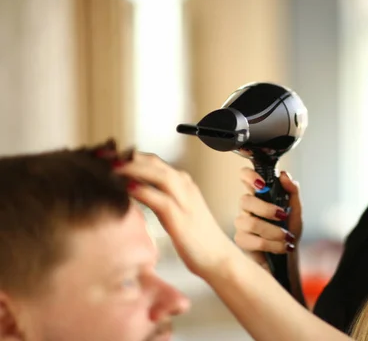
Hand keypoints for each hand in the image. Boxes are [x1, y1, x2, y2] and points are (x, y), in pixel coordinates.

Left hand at [115, 152, 236, 277]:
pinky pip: (161, 199)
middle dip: (127, 157)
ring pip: (159, 175)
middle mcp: (186, 187)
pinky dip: (143, 191)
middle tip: (101, 155)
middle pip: (154, 163)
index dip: (130, 156)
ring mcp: (186, 201)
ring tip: (110, 167)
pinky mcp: (182, 219)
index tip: (106, 156)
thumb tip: (134, 194)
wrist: (218, 259)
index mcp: (184, 184)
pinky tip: (126, 188)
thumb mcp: (177, 212)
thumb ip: (160, 199)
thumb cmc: (196, 239)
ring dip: (133, 169)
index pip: (154, 162)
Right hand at [234, 168, 302, 271]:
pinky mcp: (241, 240)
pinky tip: (282, 247)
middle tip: (283, 216)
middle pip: (245, 200)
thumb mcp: (296, 209)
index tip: (262, 183)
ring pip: (251, 223)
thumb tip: (284, 175)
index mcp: (259, 194)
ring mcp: (242, 223)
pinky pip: (255, 241)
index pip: (244, 176)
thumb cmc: (289, 229)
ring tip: (287, 237)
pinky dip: (273, 245)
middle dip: (267, 209)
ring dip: (274, 231)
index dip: (249, 176)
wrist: (289, 255)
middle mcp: (247, 207)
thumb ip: (292, 191)